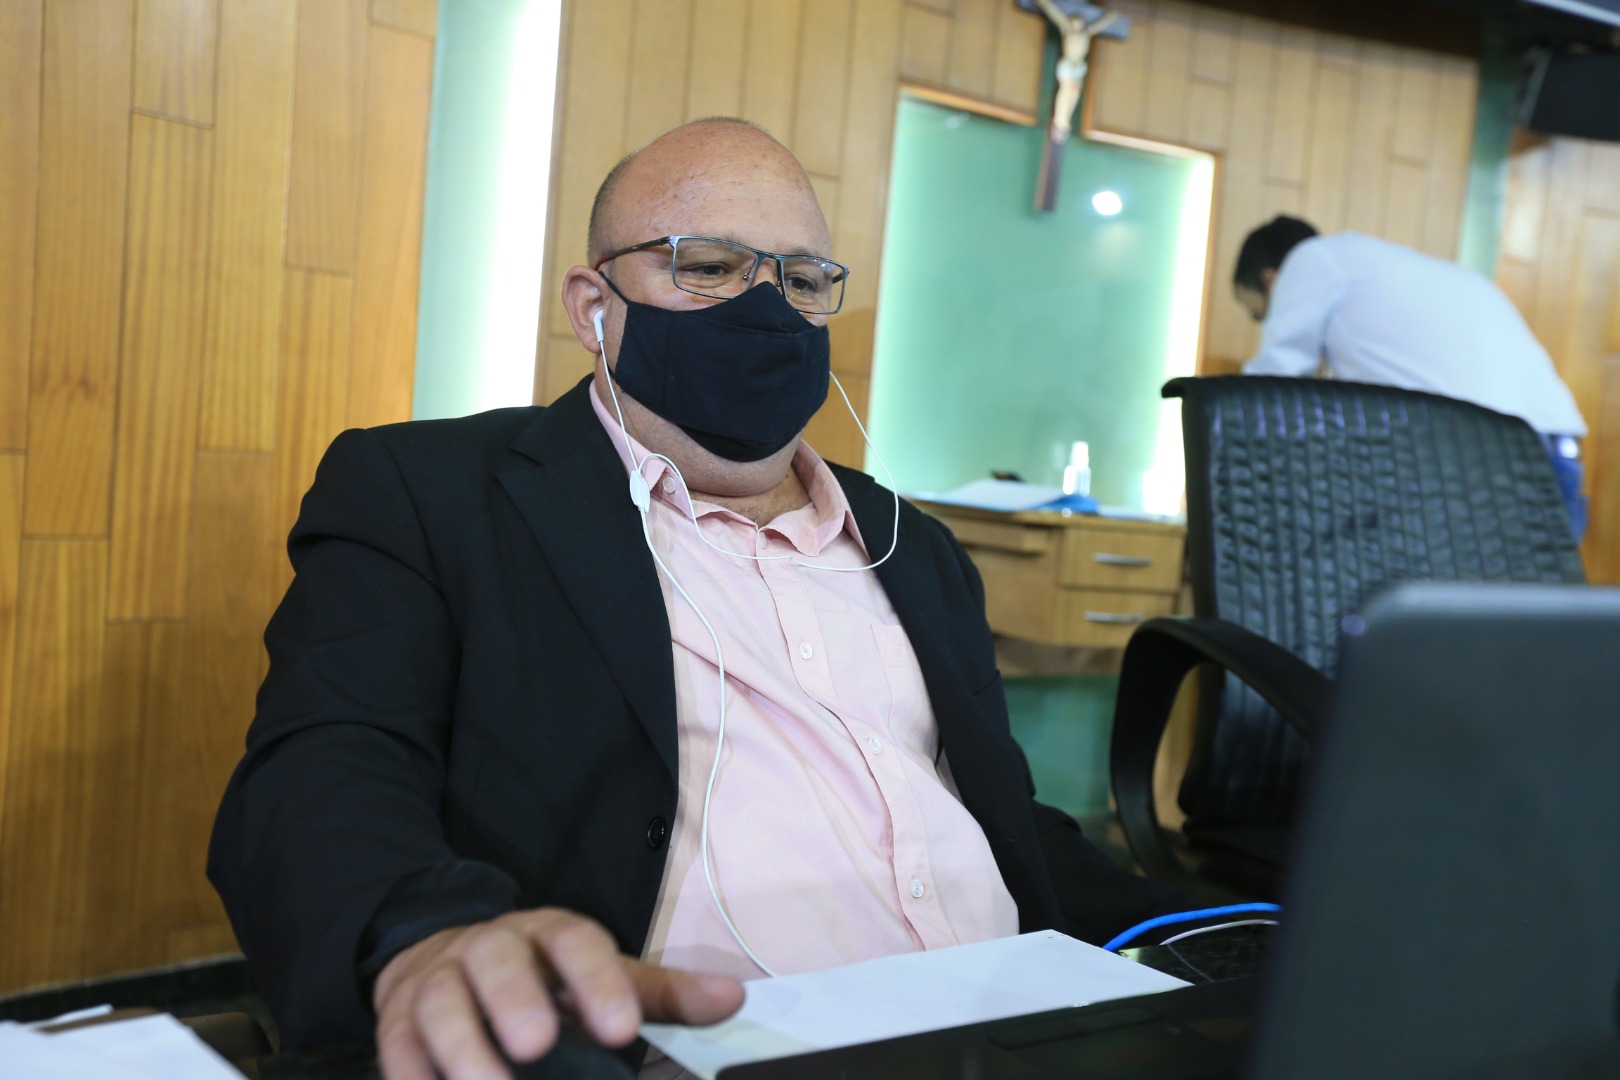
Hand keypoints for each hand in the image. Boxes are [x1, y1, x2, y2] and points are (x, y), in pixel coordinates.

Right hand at [372, 908, 744, 1079]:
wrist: (442, 957)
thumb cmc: (538, 977)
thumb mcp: (598, 976)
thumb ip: (660, 993)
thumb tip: (732, 998)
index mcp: (545, 933)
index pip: (574, 943)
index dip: (599, 982)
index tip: (623, 1029)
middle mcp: (486, 948)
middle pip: (495, 960)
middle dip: (513, 1000)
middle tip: (536, 1045)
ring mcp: (435, 981)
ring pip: (439, 1004)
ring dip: (460, 1048)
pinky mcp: (395, 1022)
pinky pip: (396, 1047)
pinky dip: (411, 1076)